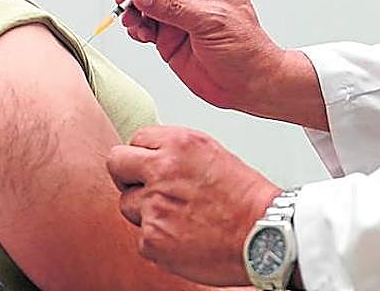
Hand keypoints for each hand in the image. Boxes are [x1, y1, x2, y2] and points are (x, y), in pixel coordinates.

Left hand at [107, 125, 279, 286]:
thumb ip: (176, 152)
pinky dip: (158, 240)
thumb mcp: (212, 154)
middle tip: (147, 188)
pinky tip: (183, 237)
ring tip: (177, 216)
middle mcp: (162, 170)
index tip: (150, 166)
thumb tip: (151, 157)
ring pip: (127, 204)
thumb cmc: (245, 197)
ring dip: (145, 211)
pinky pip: (141, 238)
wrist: (263, 234)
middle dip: (128, 176)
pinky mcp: (152, 240)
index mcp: (179, 144)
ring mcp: (154, 207)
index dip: (143, 155)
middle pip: (116, 164)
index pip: (135, 139)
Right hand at [116, 0, 327, 129]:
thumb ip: (174, 7)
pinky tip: (138, 33)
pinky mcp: (168, 36)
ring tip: (131, 20)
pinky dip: (136, 27)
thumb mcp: (210, 21)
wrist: (247, 85)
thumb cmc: (244, 49)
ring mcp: (179, 15)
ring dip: (133, 8)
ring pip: (146, 1)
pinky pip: (144, 25)